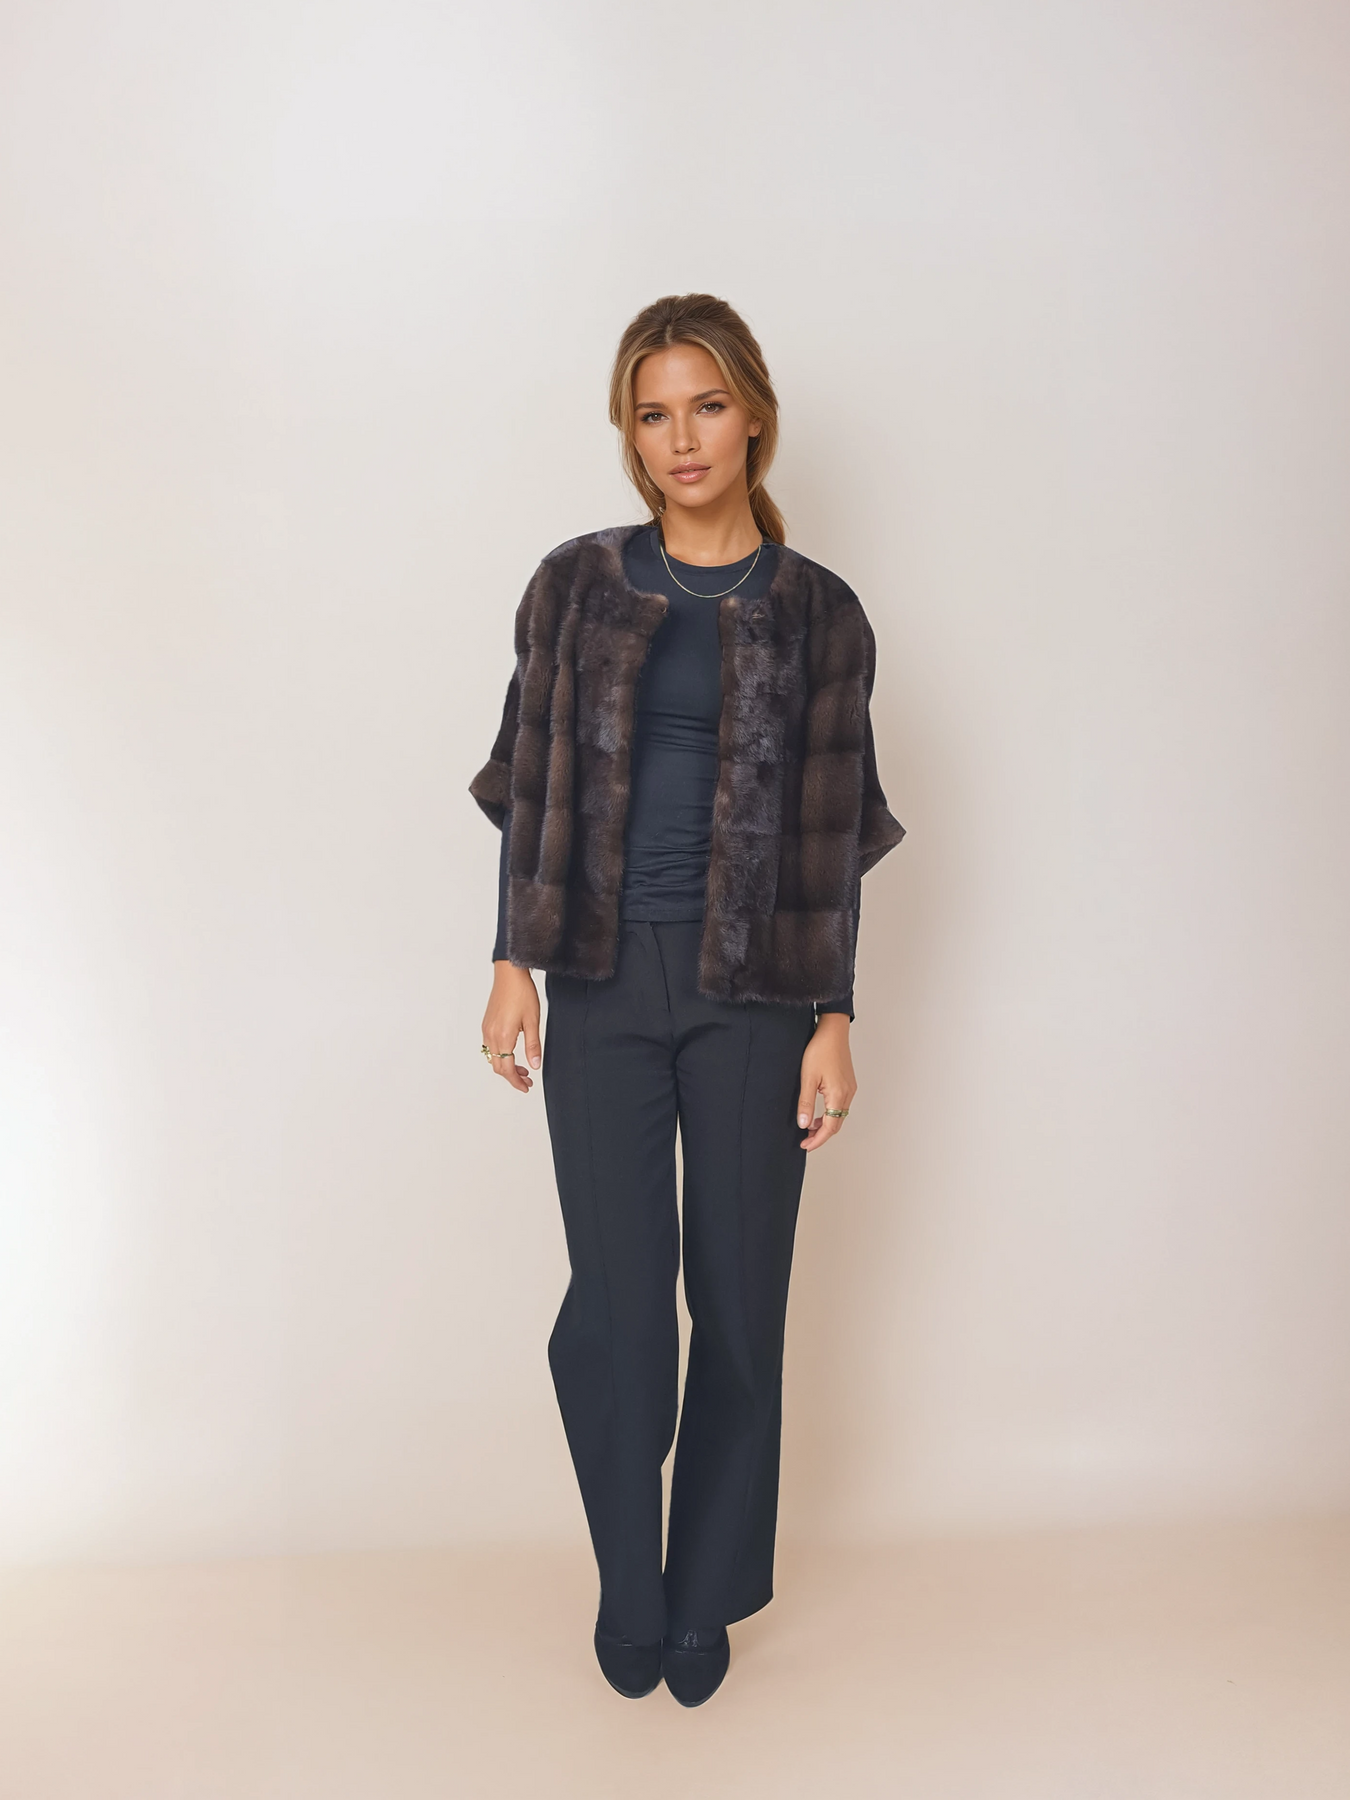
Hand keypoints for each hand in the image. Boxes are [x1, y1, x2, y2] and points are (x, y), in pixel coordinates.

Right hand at [482, 962, 541, 1093]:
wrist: (509, 974)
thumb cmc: (522, 993)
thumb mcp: (532, 1021)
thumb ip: (533, 1046)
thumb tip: (535, 1065)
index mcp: (503, 1036)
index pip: (507, 1069)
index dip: (516, 1081)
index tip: (526, 1087)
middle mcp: (491, 1035)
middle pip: (498, 1066)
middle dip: (512, 1076)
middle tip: (527, 1079)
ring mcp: (487, 1029)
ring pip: (493, 1058)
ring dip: (506, 1066)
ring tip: (522, 1067)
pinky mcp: (486, 1024)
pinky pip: (490, 1047)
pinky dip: (500, 1055)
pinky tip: (512, 1052)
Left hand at [796, 1013, 856, 1150]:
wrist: (832, 1031)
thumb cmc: (820, 1050)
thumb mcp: (807, 1078)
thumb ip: (806, 1103)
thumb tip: (804, 1125)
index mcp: (839, 1096)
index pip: (830, 1128)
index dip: (817, 1140)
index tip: (805, 1146)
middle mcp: (848, 1094)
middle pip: (837, 1124)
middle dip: (821, 1135)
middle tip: (805, 1140)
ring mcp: (850, 1088)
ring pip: (839, 1115)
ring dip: (825, 1124)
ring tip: (808, 1125)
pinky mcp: (848, 1082)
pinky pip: (840, 1105)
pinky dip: (830, 1113)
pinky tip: (818, 1110)